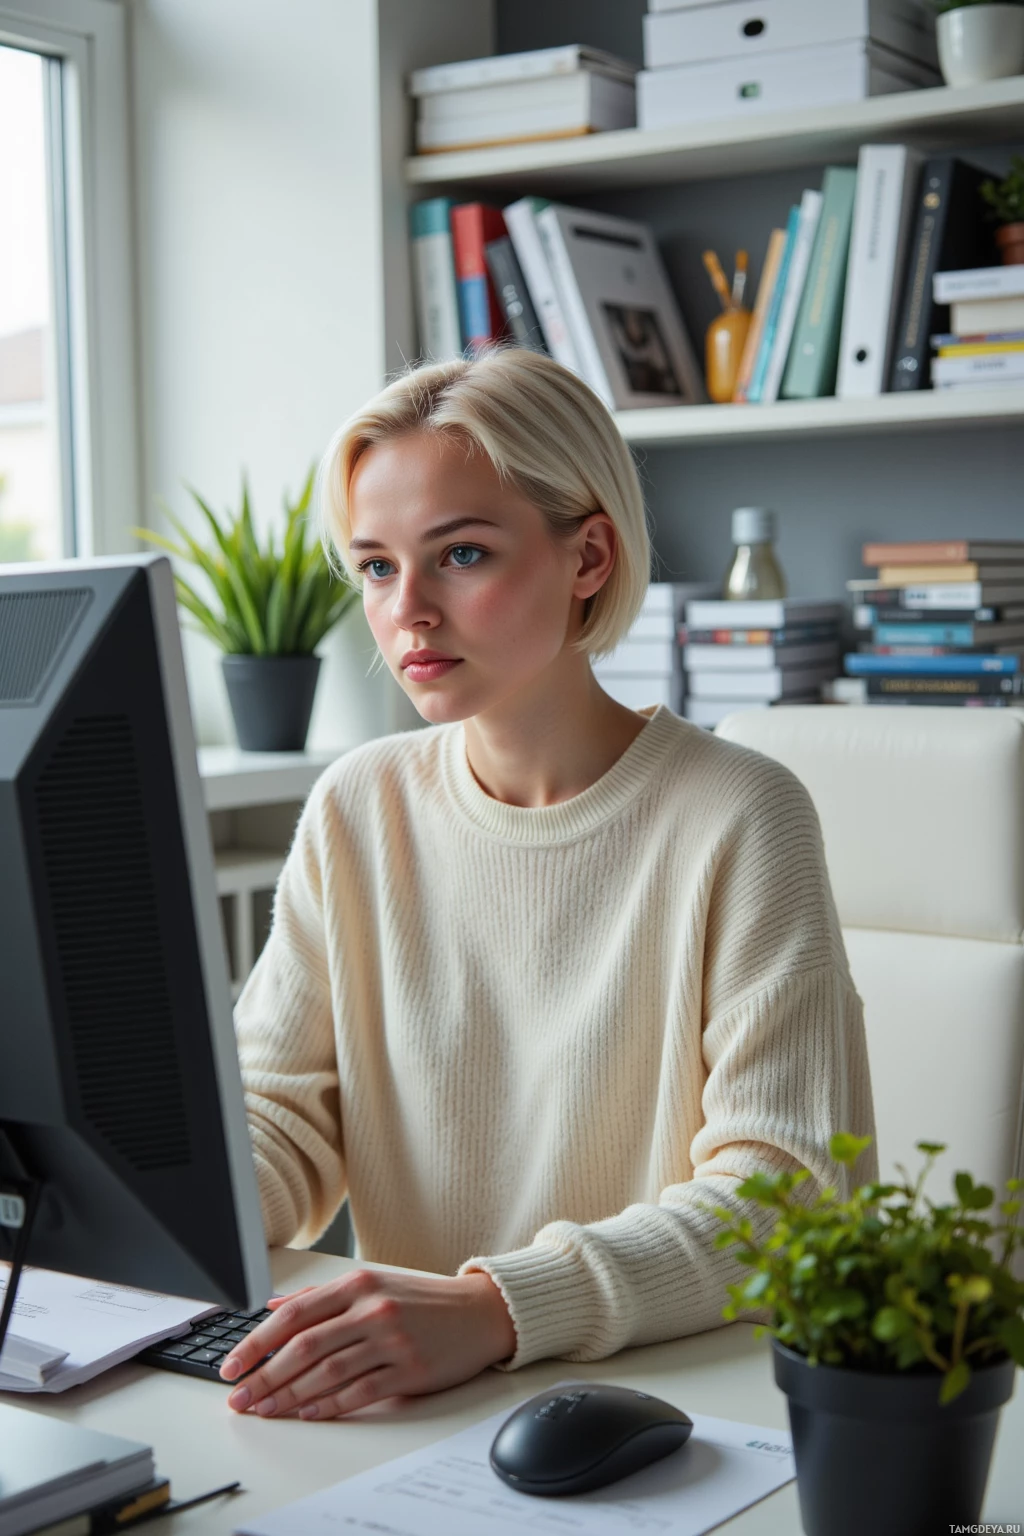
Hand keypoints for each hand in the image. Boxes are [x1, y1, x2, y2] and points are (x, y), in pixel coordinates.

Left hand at [219, 1267, 515, 1419]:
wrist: (480, 1312)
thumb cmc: (423, 1300)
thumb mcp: (373, 1284)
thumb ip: (322, 1296)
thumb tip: (272, 1308)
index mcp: (358, 1285)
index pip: (294, 1315)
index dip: (257, 1342)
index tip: (232, 1365)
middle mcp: (372, 1308)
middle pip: (304, 1346)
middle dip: (264, 1375)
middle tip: (239, 1396)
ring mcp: (391, 1339)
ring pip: (327, 1371)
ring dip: (289, 1395)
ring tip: (265, 1410)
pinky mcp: (409, 1369)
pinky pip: (360, 1391)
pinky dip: (330, 1405)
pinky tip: (308, 1413)